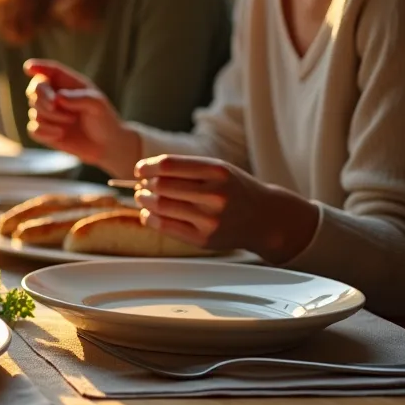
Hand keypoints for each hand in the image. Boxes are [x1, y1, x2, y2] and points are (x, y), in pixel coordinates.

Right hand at [23, 59, 137, 176]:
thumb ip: (79, 98)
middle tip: (54, 106)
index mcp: (67, 84)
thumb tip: (57, 97)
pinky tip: (60, 134)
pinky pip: (33, 129)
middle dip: (42, 98)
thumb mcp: (98, 105)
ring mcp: (48, 114)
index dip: (38, 67)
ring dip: (51, 117)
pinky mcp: (44, 131)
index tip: (28, 67)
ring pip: (34, 111)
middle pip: (35, 89)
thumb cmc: (104, 120)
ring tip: (71, 121)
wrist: (105, 145)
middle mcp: (54, 96)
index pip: (50, 71)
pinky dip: (45, 131)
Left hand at [132, 155, 318, 260]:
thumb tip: (144, 172)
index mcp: (218, 172)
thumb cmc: (234, 189)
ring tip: (142, 197)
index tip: (139, 170)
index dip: (147, 167)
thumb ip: (185, 168)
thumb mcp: (218, 169)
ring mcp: (209, 219)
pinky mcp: (203, 239)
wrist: (265, 219)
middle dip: (145, 185)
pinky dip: (150, 219)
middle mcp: (214, 195)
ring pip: (160, 206)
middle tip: (141, 186)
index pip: (169, 166)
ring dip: (144, 201)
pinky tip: (148, 214)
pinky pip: (165, 227)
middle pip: (161, 186)